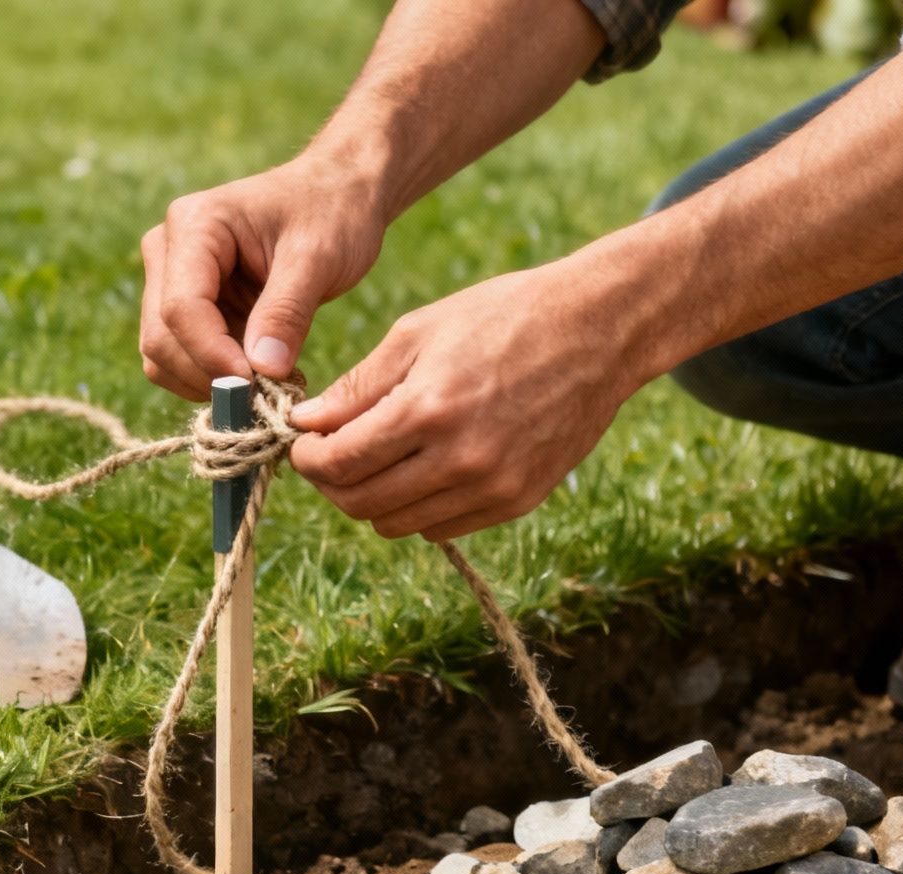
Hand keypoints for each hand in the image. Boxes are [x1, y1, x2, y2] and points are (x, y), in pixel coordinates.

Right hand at [139, 158, 388, 400]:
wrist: (335, 197)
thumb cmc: (331, 213)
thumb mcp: (319, 257)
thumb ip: (286, 312)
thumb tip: (261, 371)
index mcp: (194, 226)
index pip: (180, 307)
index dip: (212, 355)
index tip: (257, 385)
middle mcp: (167, 252)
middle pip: (161, 338)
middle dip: (208, 376)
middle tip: (265, 396)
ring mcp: (170, 281)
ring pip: (162, 356)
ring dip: (208, 383)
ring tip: (267, 382)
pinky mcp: (185, 309)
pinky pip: (180, 361)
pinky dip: (212, 379)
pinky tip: (258, 372)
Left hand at [288, 263, 648, 540]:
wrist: (600, 329)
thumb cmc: (503, 317)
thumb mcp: (418, 333)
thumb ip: (358, 386)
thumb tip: (306, 423)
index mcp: (428, 409)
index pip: (339, 463)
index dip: (307, 459)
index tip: (302, 443)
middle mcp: (461, 458)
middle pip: (361, 504)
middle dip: (332, 483)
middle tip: (330, 454)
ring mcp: (493, 487)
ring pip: (397, 525)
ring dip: (372, 499)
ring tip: (376, 459)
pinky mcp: (518, 501)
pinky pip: (441, 528)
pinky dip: (417, 507)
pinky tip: (421, 469)